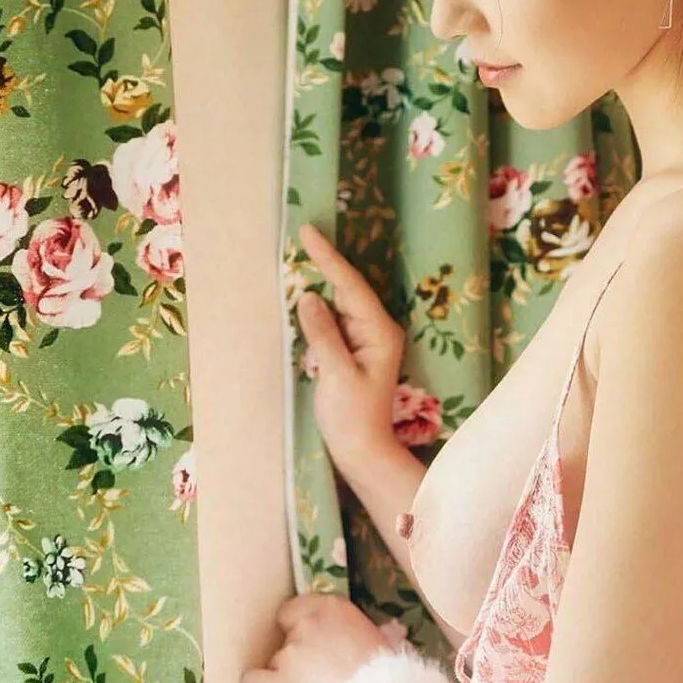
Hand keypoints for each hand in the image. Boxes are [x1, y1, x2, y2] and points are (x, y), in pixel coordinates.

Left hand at [240, 590, 394, 682]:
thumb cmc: (389, 676)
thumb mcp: (388, 646)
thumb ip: (382, 633)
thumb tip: (393, 629)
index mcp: (332, 608)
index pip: (300, 606)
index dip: (304, 623)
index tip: (315, 638)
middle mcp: (306, 624)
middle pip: (288, 633)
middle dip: (300, 649)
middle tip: (317, 668)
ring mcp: (288, 654)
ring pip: (277, 659)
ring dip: (288, 673)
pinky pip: (253, 681)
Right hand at [292, 221, 405, 476]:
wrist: (361, 450)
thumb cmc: (351, 416)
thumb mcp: (335, 374)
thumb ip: (323, 334)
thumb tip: (308, 296)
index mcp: (379, 332)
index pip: (350, 286)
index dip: (328, 258)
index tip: (309, 232)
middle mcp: (377, 329)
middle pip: (348, 288)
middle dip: (326, 261)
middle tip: (303, 232)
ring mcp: (366, 339)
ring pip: (341, 301)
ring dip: (323, 278)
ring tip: (303, 250)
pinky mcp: (353, 349)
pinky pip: (335, 317)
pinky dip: (320, 303)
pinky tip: (307, 288)